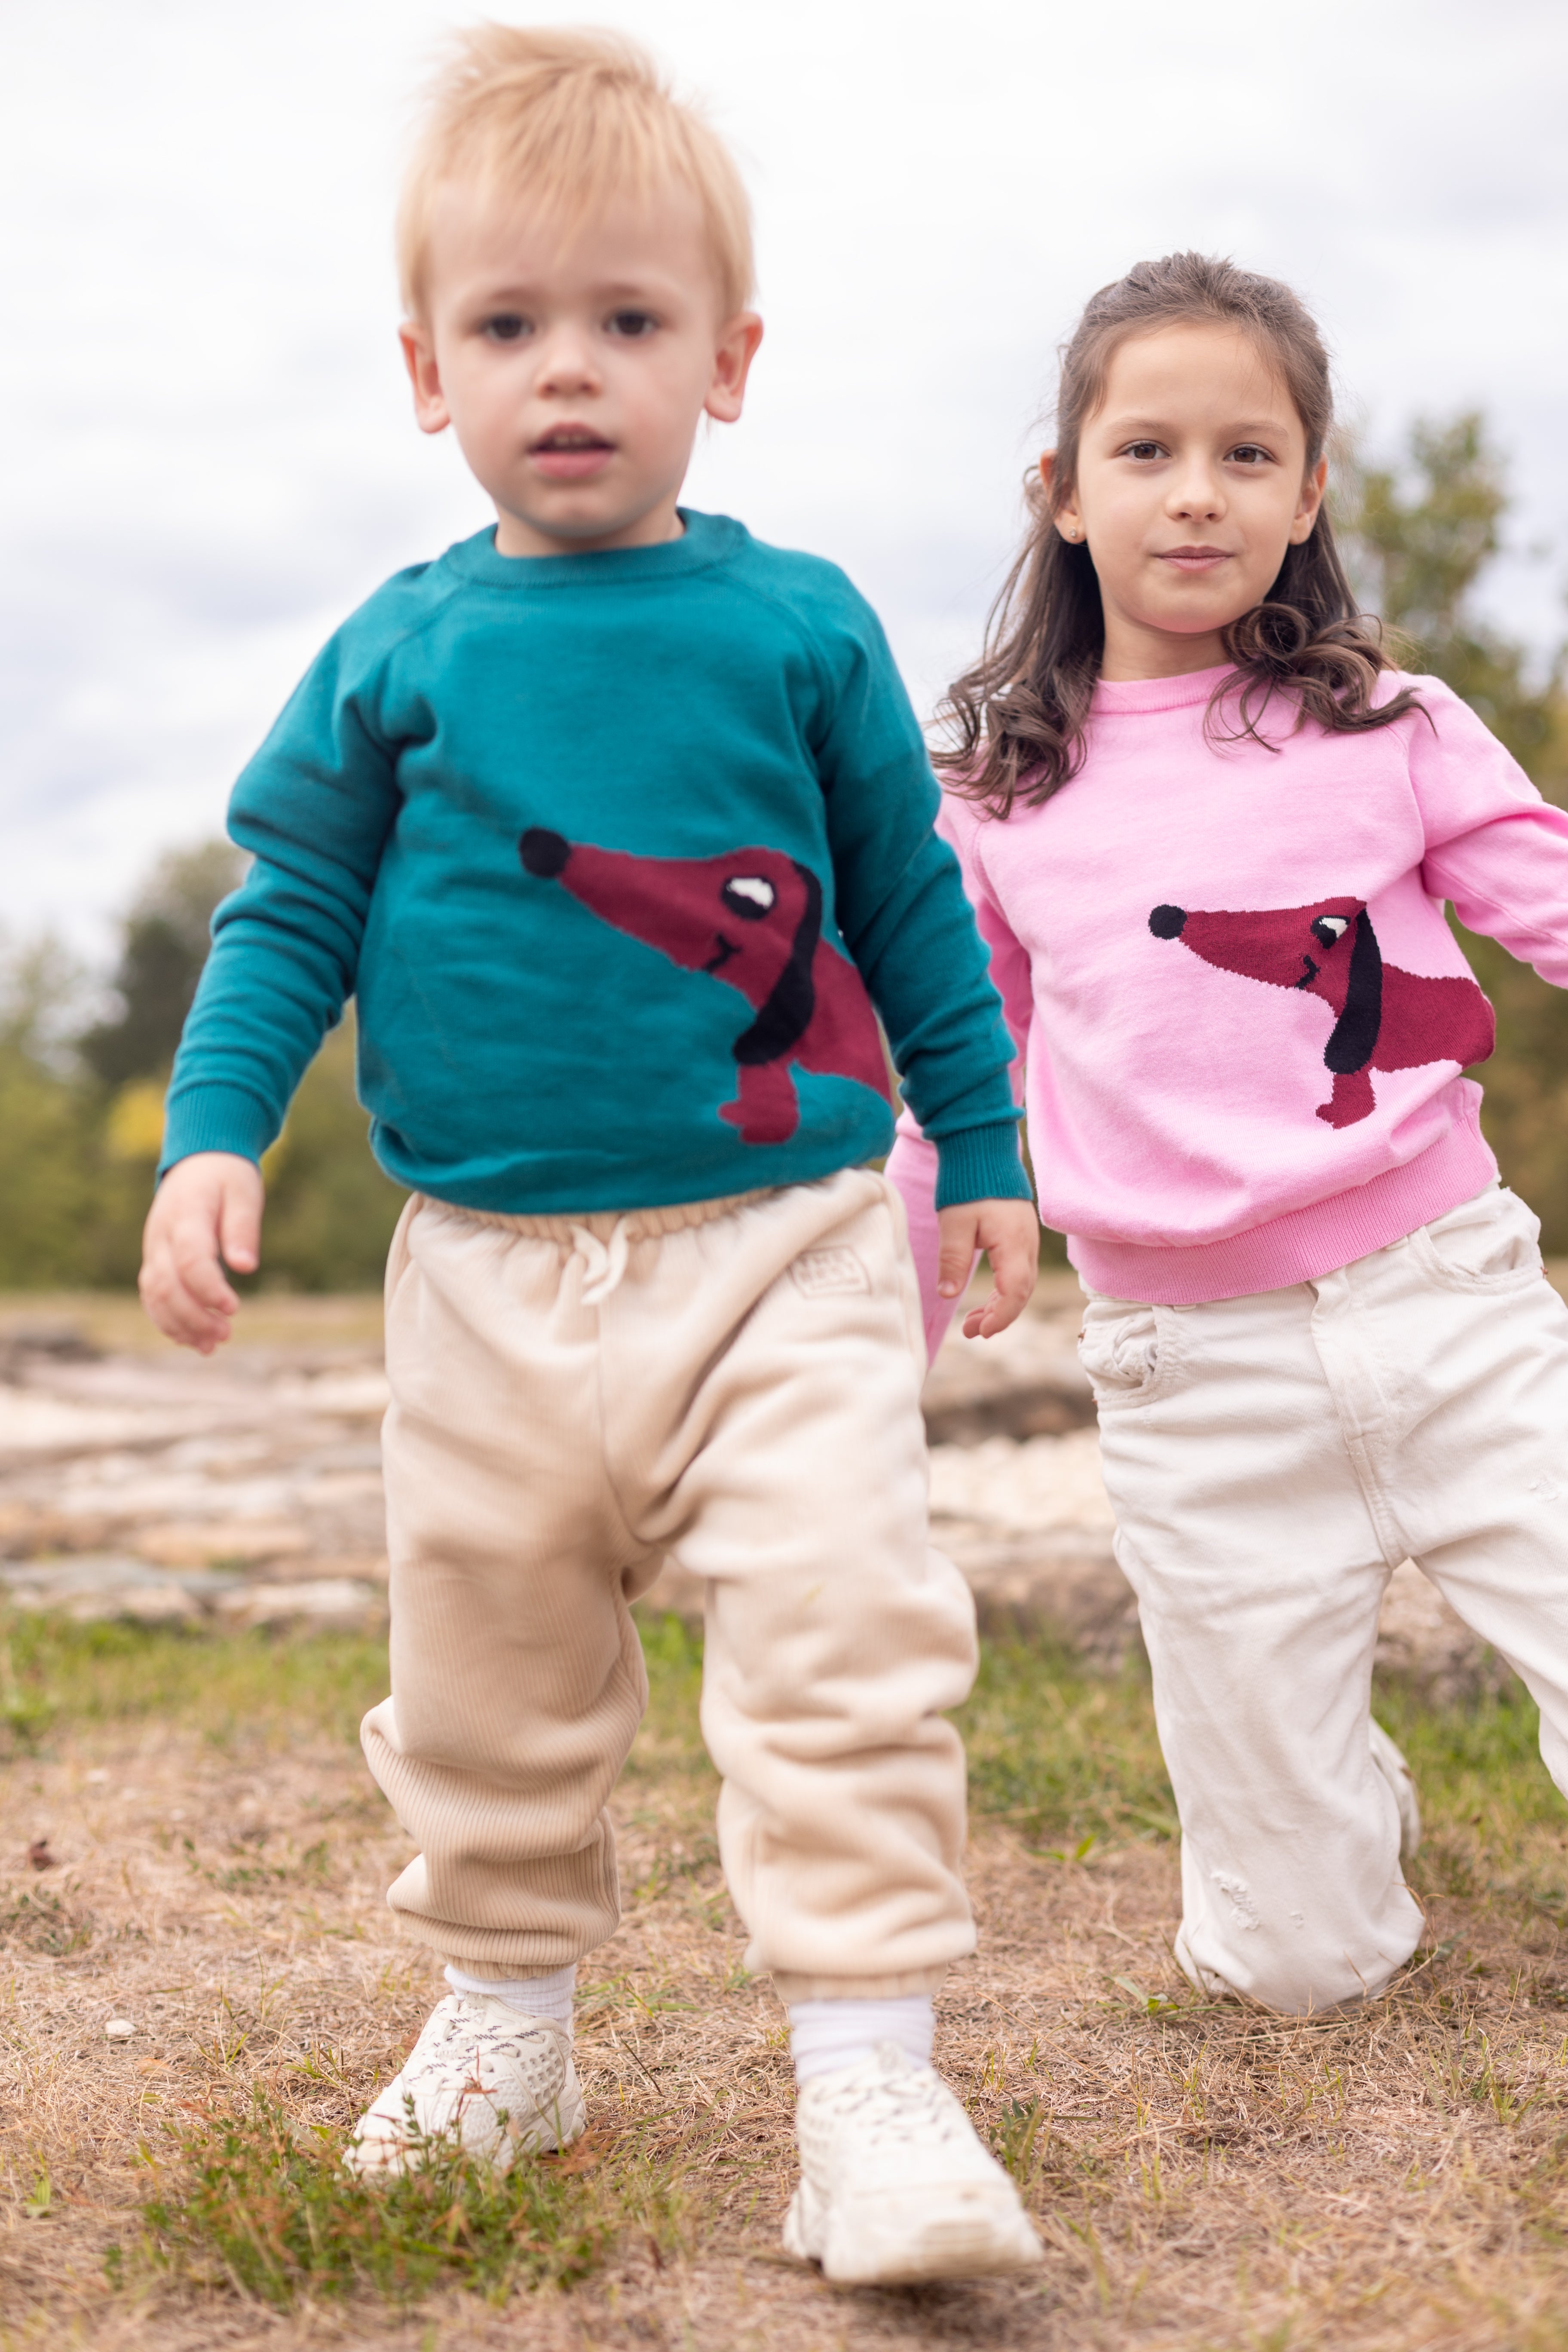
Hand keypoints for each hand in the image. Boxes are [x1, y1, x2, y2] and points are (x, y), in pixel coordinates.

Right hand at [139, 1152, 264, 1353]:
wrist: (198, 1162)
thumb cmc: (227, 1178)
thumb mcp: (244, 1192)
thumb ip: (243, 1228)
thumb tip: (246, 1266)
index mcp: (185, 1214)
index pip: (190, 1259)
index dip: (209, 1288)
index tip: (234, 1308)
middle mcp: (161, 1235)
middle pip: (165, 1284)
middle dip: (193, 1316)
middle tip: (225, 1336)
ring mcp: (153, 1249)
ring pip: (153, 1295)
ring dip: (180, 1324)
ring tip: (212, 1345)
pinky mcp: (154, 1261)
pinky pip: (152, 1296)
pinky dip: (169, 1320)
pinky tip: (193, 1339)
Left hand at [936, 1196, 1039, 1338]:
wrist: (984, 1150)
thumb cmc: (969, 1184)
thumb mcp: (954, 1223)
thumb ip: (953, 1259)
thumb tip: (946, 1294)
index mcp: (1014, 1242)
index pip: (1015, 1291)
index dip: (1001, 1316)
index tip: (981, 1331)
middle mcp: (1027, 1244)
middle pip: (1021, 1292)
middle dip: (998, 1316)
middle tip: (969, 1331)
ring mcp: (1027, 1240)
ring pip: (1021, 1284)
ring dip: (1000, 1305)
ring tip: (972, 1322)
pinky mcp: (1020, 1237)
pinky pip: (1018, 1272)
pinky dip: (1004, 1290)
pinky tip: (986, 1299)